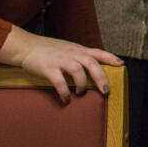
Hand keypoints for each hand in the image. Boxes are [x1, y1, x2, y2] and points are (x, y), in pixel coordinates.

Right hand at [0, 26, 123, 103]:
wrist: (26, 46)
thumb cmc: (48, 49)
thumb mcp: (67, 48)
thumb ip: (79, 55)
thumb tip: (92, 66)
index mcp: (78, 49)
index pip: (98, 52)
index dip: (111, 58)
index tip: (121, 64)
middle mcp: (72, 53)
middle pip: (92, 64)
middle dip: (101, 78)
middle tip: (105, 91)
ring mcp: (60, 60)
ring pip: (78, 72)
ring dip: (82, 85)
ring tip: (81, 93)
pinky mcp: (48, 69)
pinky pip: (60, 82)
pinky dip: (64, 93)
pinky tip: (65, 99)